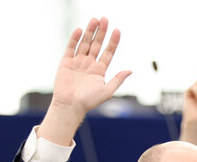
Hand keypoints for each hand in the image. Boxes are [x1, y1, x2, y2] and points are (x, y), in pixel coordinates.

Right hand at [38, 17, 131, 145]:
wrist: (70, 106)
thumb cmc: (89, 102)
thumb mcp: (107, 91)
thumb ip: (118, 79)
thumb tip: (130, 70)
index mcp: (100, 70)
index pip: (108, 52)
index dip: (113, 42)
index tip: (117, 30)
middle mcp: (89, 64)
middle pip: (97, 44)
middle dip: (101, 32)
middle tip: (105, 19)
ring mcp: (78, 62)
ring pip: (85, 44)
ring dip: (89, 32)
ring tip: (95, 20)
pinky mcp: (66, 62)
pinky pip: (71, 48)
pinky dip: (75, 39)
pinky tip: (80, 30)